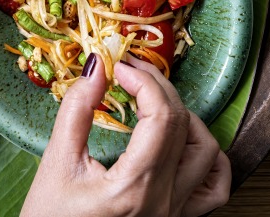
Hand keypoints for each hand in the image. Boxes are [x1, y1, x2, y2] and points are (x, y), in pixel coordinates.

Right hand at [23, 56, 230, 216]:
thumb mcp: (55, 164)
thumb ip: (76, 111)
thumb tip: (97, 68)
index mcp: (134, 187)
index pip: (161, 117)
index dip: (144, 81)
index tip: (121, 68)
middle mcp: (163, 201)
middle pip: (183, 127)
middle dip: (159, 90)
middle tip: (133, 76)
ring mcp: (174, 212)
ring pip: (207, 153)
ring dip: (188, 122)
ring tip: (157, 108)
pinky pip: (215, 188)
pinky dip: (209, 160)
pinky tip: (186, 145)